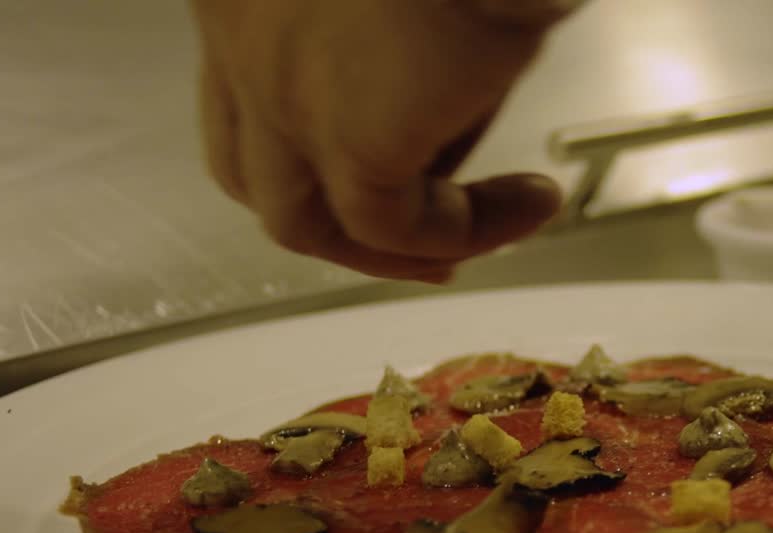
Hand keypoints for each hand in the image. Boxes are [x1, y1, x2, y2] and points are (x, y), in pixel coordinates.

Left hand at [191, 0, 573, 280]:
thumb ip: (402, 47)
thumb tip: (449, 114)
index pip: (246, 108)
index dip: (311, 164)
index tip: (388, 183)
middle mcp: (239, 39)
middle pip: (257, 178)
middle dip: (340, 230)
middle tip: (422, 249)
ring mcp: (279, 89)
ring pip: (304, 223)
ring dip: (397, 252)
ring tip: (484, 239)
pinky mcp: (346, 132)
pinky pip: (396, 227)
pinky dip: (469, 231)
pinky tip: (532, 204)